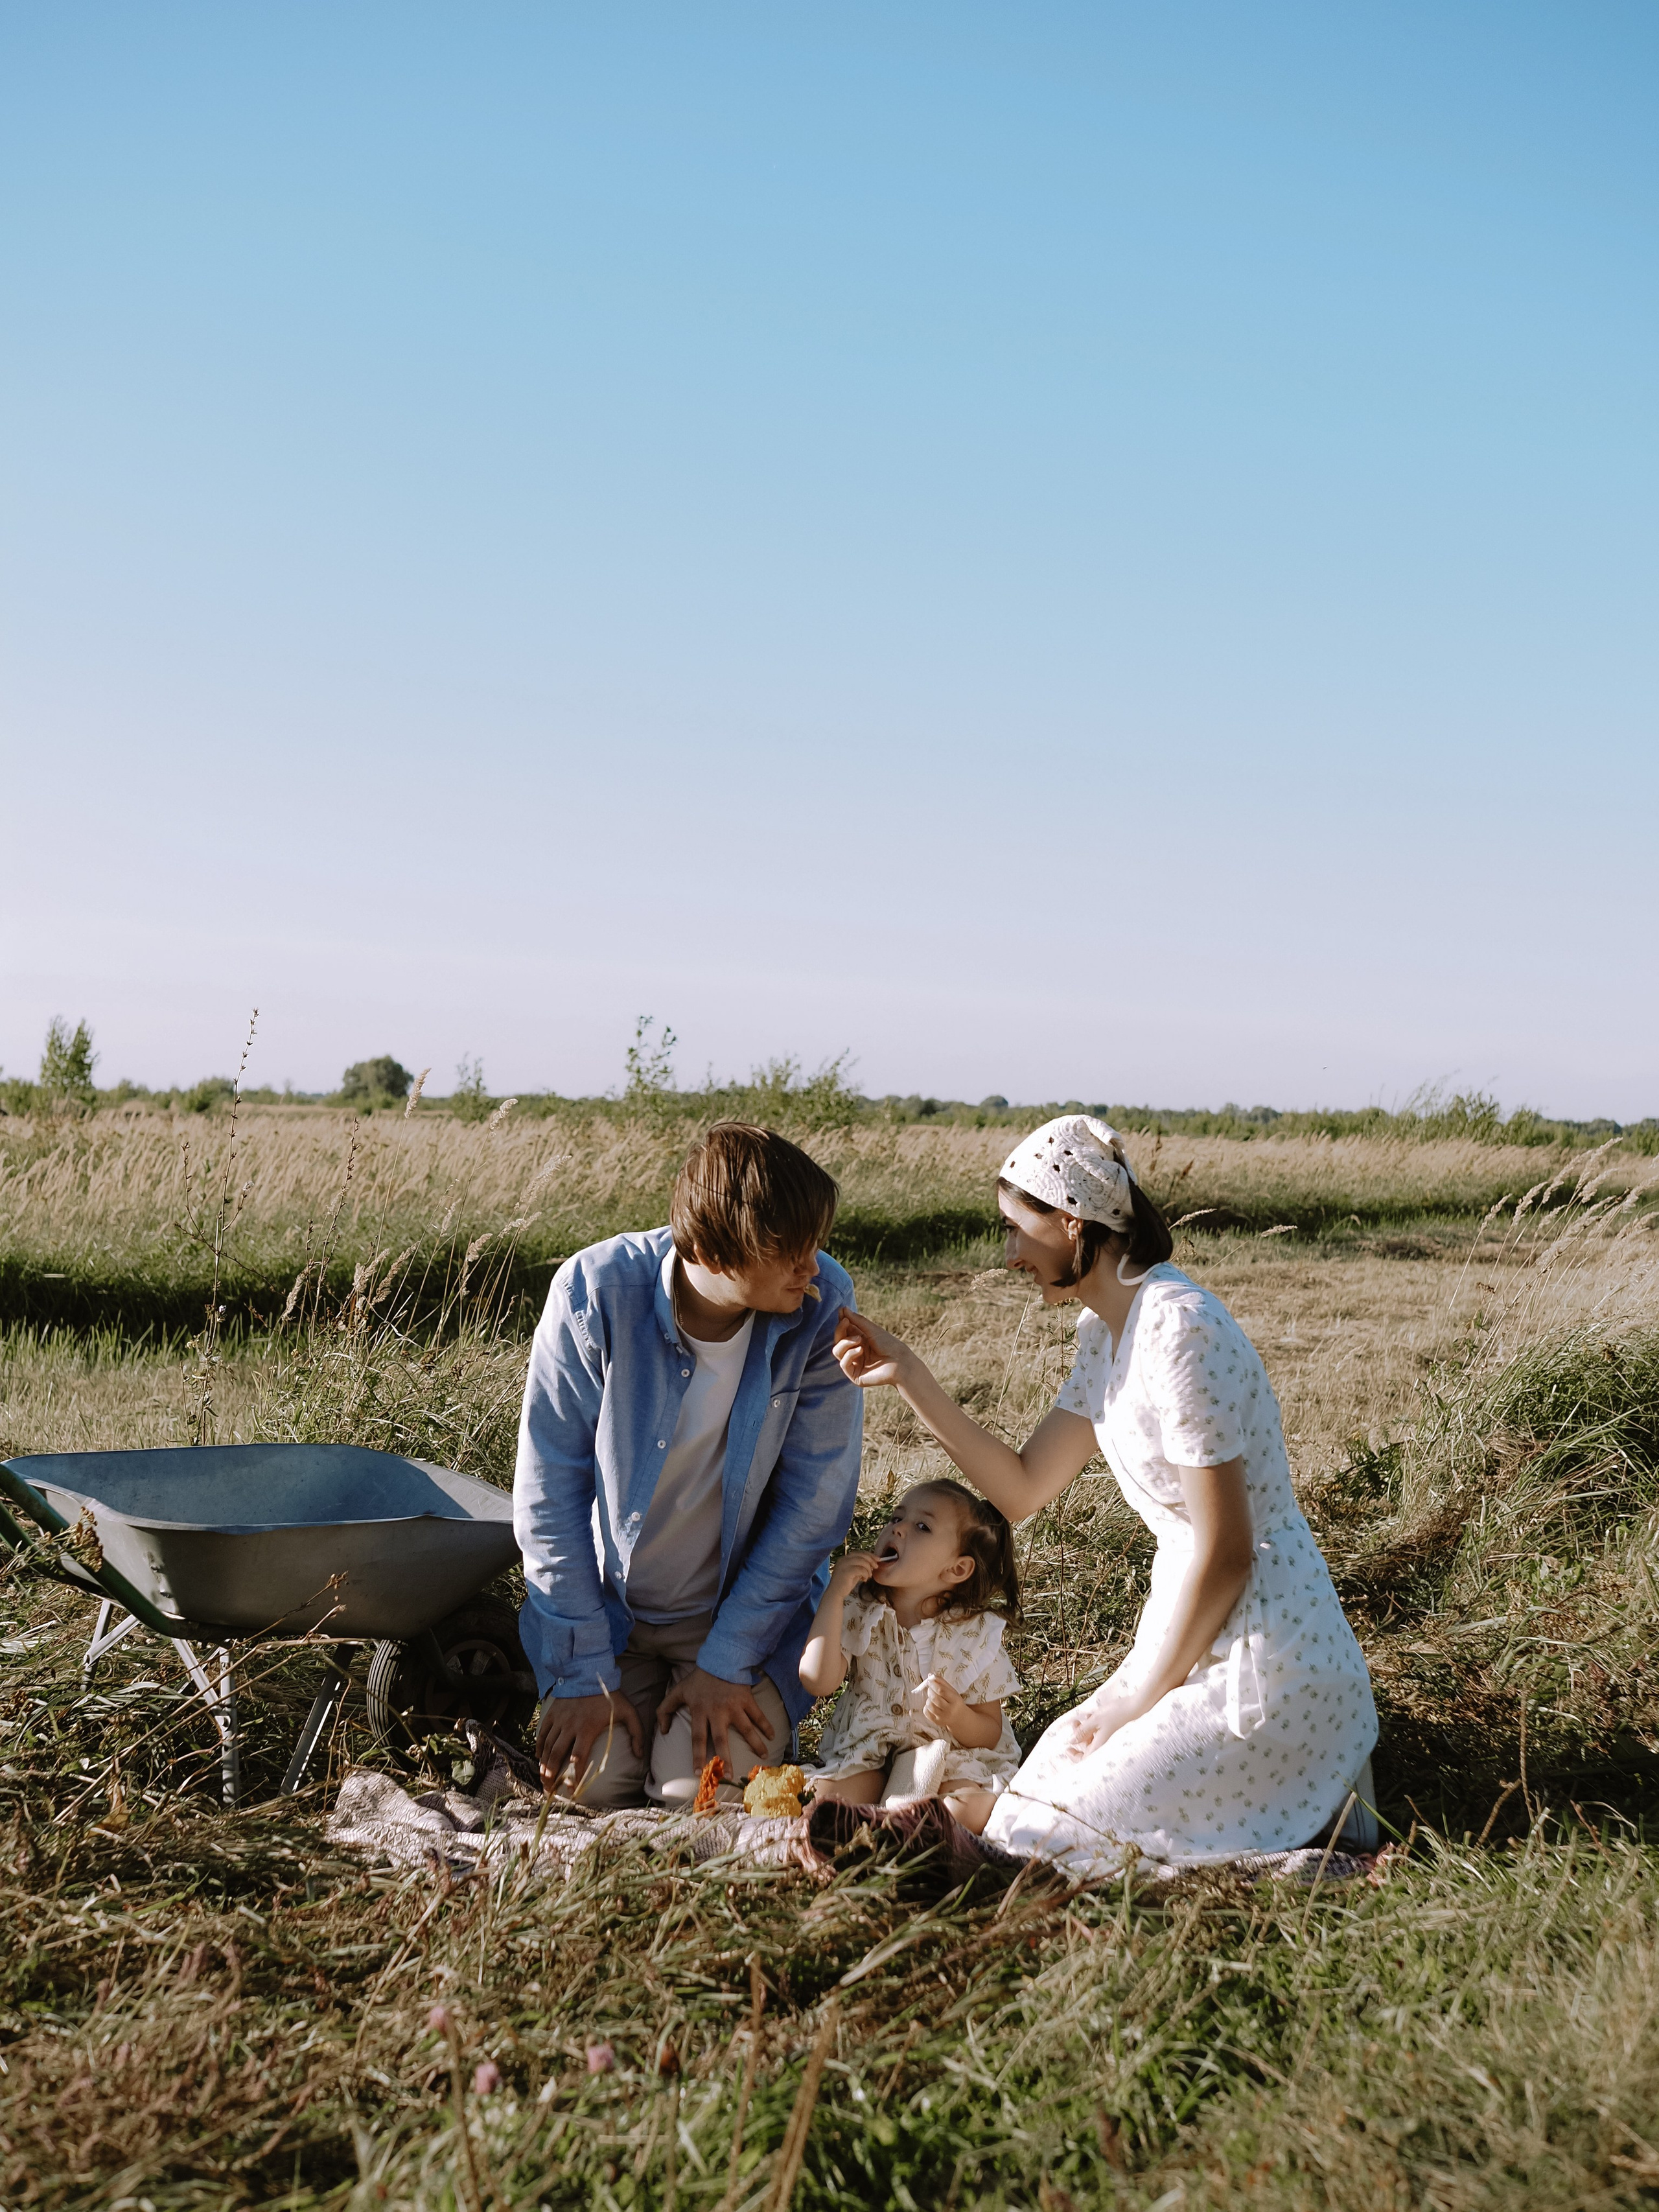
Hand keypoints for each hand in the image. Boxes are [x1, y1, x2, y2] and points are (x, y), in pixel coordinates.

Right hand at [537, 1689, 643, 1793]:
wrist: (590, 1673)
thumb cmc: (610, 1696)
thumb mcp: (628, 1712)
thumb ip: (636, 1733)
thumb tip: (639, 1755)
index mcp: (587, 1729)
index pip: (578, 1758)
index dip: (574, 1776)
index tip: (572, 1791)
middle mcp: (570, 1726)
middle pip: (557, 1755)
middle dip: (552, 1775)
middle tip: (550, 1790)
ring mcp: (559, 1720)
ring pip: (548, 1746)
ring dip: (544, 1764)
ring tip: (543, 1779)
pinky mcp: (552, 1713)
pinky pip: (543, 1733)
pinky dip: (539, 1745)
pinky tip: (538, 1757)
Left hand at [657, 1667, 772, 1770]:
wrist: (719, 1659)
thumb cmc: (698, 1679)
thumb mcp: (678, 1691)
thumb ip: (666, 1710)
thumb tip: (663, 1731)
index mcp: (700, 1711)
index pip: (698, 1738)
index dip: (698, 1755)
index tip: (698, 1772)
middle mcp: (717, 1712)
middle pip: (722, 1739)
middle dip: (725, 1759)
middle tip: (730, 1776)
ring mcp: (734, 1706)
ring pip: (746, 1729)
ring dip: (755, 1743)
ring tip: (763, 1757)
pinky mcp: (746, 1699)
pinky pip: (758, 1714)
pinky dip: (766, 1725)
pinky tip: (772, 1736)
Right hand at [828, 1549, 880, 1597]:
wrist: (835, 1594)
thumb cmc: (845, 1584)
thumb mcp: (853, 1573)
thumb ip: (860, 1567)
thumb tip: (872, 1563)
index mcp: (844, 1558)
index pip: (859, 1553)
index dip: (869, 1555)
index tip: (877, 1559)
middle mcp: (843, 1559)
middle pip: (861, 1555)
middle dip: (871, 1560)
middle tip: (876, 1567)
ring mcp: (844, 1565)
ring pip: (862, 1561)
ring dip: (868, 1568)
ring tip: (869, 1576)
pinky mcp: (846, 1571)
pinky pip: (860, 1569)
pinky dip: (865, 1573)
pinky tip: (864, 1579)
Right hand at [832, 1309, 912, 1390]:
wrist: (900, 1362)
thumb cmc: (890, 1345)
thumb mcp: (872, 1330)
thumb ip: (857, 1320)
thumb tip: (843, 1309)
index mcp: (860, 1341)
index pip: (844, 1331)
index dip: (841, 1322)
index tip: (841, 1312)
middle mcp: (855, 1352)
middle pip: (838, 1340)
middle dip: (840, 1330)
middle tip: (846, 1321)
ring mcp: (854, 1364)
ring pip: (837, 1351)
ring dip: (845, 1342)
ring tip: (859, 1339)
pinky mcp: (855, 1376)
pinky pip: (843, 1363)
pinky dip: (849, 1354)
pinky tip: (860, 1350)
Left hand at [920, 1673, 969, 1740]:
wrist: (959, 1718)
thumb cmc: (955, 1702)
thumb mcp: (952, 1691)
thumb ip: (942, 1682)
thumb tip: (930, 1675)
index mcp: (955, 1700)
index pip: (941, 1691)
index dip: (933, 1684)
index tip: (929, 1680)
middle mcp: (950, 1710)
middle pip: (934, 1698)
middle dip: (930, 1691)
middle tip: (931, 1688)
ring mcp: (943, 1717)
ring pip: (929, 1705)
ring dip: (928, 1698)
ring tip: (932, 1697)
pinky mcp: (937, 1722)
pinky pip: (926, 1712)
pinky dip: (926, 1707)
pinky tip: (932, 1705)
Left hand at [1063, 1692, 1137, 1758]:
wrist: (1137, 1706)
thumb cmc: (1117, 1713)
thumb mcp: (1095, 1720)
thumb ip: (1082, 1731)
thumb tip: (1071, 1741)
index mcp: (1101, 1747)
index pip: (1085, 1760)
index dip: (1075, 1756)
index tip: (1067, 1748)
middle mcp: (1106, 1746)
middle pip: (1088, 1747)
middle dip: (1079, 1736)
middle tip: (1075, 1723)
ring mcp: (1111, 1739)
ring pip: (1094, 1738)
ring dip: (1086, 1729)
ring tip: (1083, 1717)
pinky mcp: (1115, 1732)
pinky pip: (1100, 1733)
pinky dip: (1094, 1726)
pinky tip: (1092, 1716)